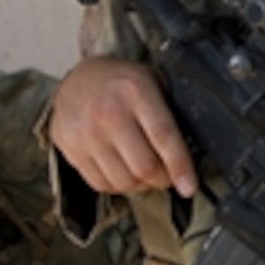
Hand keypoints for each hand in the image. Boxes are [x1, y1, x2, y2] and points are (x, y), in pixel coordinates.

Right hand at [49, 55, 195, 196]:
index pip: (164, 136)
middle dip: (163, 179)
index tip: (189, 186)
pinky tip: (125, 171)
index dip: (180, 166)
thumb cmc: (123, 82)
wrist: (77, 78)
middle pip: (144, 167)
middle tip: (168, 174)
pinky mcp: (70, 149)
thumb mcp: (153, 81)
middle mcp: (109, 114)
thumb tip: (195, 148)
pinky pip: (100, 184)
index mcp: (137, 92)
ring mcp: (86, 134)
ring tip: (146, 173)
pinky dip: (118, 186)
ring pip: (123, 182)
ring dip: (141, 185)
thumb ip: (171, 111)